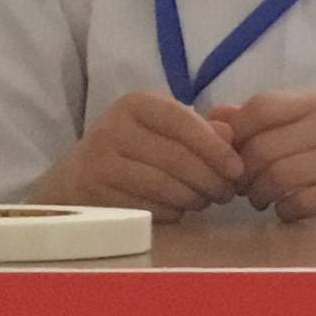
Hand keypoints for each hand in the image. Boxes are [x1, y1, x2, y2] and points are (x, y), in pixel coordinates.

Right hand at [34, 91, 248, 217]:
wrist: (79, 177)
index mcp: (136, 103)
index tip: (237, 168)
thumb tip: (231, 134)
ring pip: (163, 185)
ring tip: (205, 201)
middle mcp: (113, 127)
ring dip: (194, 198)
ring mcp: (99, 161)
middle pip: (176, 158)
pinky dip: (172, 212)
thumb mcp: (166, 129)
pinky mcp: (94, 194)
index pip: (182, 120)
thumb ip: (203, 128)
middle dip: (210, 179)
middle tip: (226, 193)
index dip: (214, 147)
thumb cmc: (136, 150)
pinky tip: (179, 210)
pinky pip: (147, 207)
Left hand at [209, 91, 315, 222]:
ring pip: (279, 177)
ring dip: (262, 197)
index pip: (258, 108)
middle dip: (245, 176)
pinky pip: (302, 202)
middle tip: (247, 190)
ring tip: (266, 202)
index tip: (233, 160)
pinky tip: (291, 212)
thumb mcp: (306, 131)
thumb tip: (212, 118)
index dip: (235, 138)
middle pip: (262, 148)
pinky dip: (286, 213)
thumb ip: (261, 123)